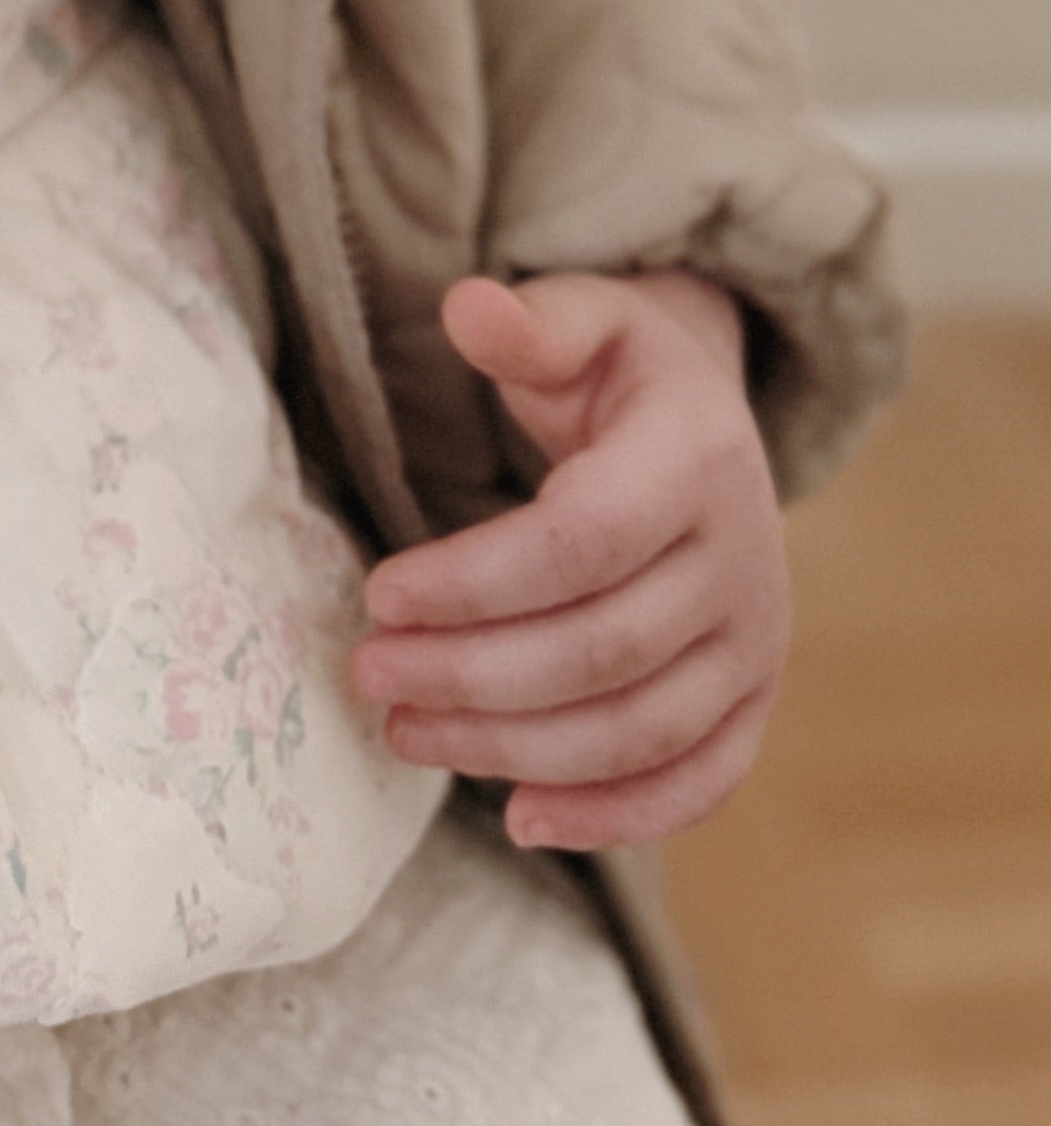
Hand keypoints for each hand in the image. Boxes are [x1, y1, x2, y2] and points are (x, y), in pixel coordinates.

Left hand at [350, 269, 788, 851]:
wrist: (713, 422)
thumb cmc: (619, 371)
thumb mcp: (583, 318)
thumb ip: (528, 324)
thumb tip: (465, 308)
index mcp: (695, 457)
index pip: (582, 541)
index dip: (476, 580)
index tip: (378, 594)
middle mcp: (742, 559)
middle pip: (601, 649)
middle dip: (472, 676)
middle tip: (368, 675)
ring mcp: (757, 642)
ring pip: (638, 728)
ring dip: (515, 749)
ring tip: (405, 733)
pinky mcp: (754, 700)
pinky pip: (698, 781)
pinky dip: (615, 816)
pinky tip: (520, 817)